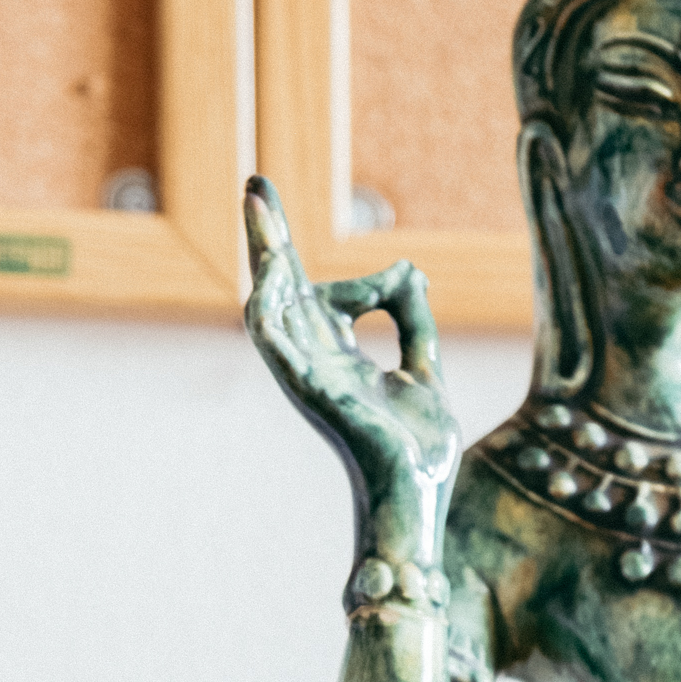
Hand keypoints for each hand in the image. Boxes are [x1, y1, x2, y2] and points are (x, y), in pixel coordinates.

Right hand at [243, 177, 459, 567]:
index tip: (407, 277)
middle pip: (284, 290)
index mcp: (341, 361)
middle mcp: (317, 364)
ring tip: (260, 206)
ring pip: (272, 309)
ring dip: (266, 258)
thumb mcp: (424, 371)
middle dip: (271, 237)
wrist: (419, 499)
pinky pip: (277, 345)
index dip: (369, 280)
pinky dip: (270, 309)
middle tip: (256, 182)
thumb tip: (411, 269)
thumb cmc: (418, 453)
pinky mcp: (313, 392)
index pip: (329, 299)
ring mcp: (310, 377)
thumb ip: (414, 322)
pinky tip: (267, 275)